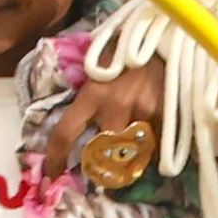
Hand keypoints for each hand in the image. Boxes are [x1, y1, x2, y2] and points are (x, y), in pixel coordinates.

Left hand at [44, 56, 166, 181]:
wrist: (160, 40)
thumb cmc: (123, 58)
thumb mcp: (97, 75)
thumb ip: (87, 103)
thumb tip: (73, 139)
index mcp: (90, 94)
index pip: (65, 132)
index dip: (56, 159)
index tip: (53, 176)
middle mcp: (114, 104)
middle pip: (103, 151)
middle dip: (103, 161)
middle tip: (104, 166)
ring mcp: (141, 110)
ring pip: (130, 150)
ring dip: (130, 152)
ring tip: (134, 141)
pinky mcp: (163, 113)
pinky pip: (154, 143)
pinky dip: (151, 143)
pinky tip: (153, 129)